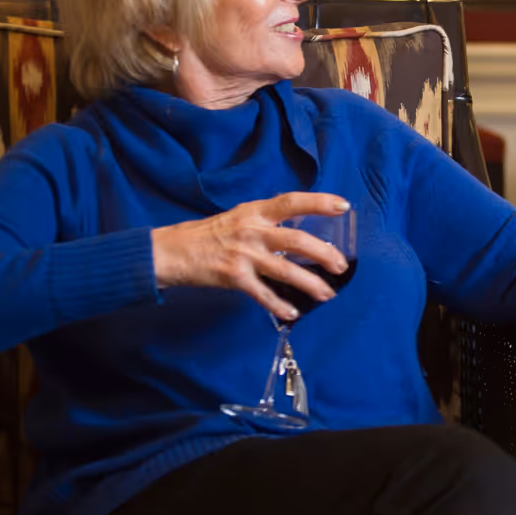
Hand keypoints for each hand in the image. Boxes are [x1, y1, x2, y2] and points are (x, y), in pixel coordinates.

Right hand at [151, 191, 350, 319]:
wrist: (172, 251)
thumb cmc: (208, 234)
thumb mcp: (238, 217)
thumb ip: (266, 222)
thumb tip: (298, 232)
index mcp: (254, 212)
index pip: (292, 201)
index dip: (319, 202)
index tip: (343, 206)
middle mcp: (252, 230)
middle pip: (297, 240)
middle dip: (324, 253)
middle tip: (340, 265)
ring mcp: (244, 254)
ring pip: (286, 270)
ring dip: (310, 283)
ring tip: (327, 293)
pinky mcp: (234, 277)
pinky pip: (263, 294)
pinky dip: (279, 305)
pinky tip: (293, 313)